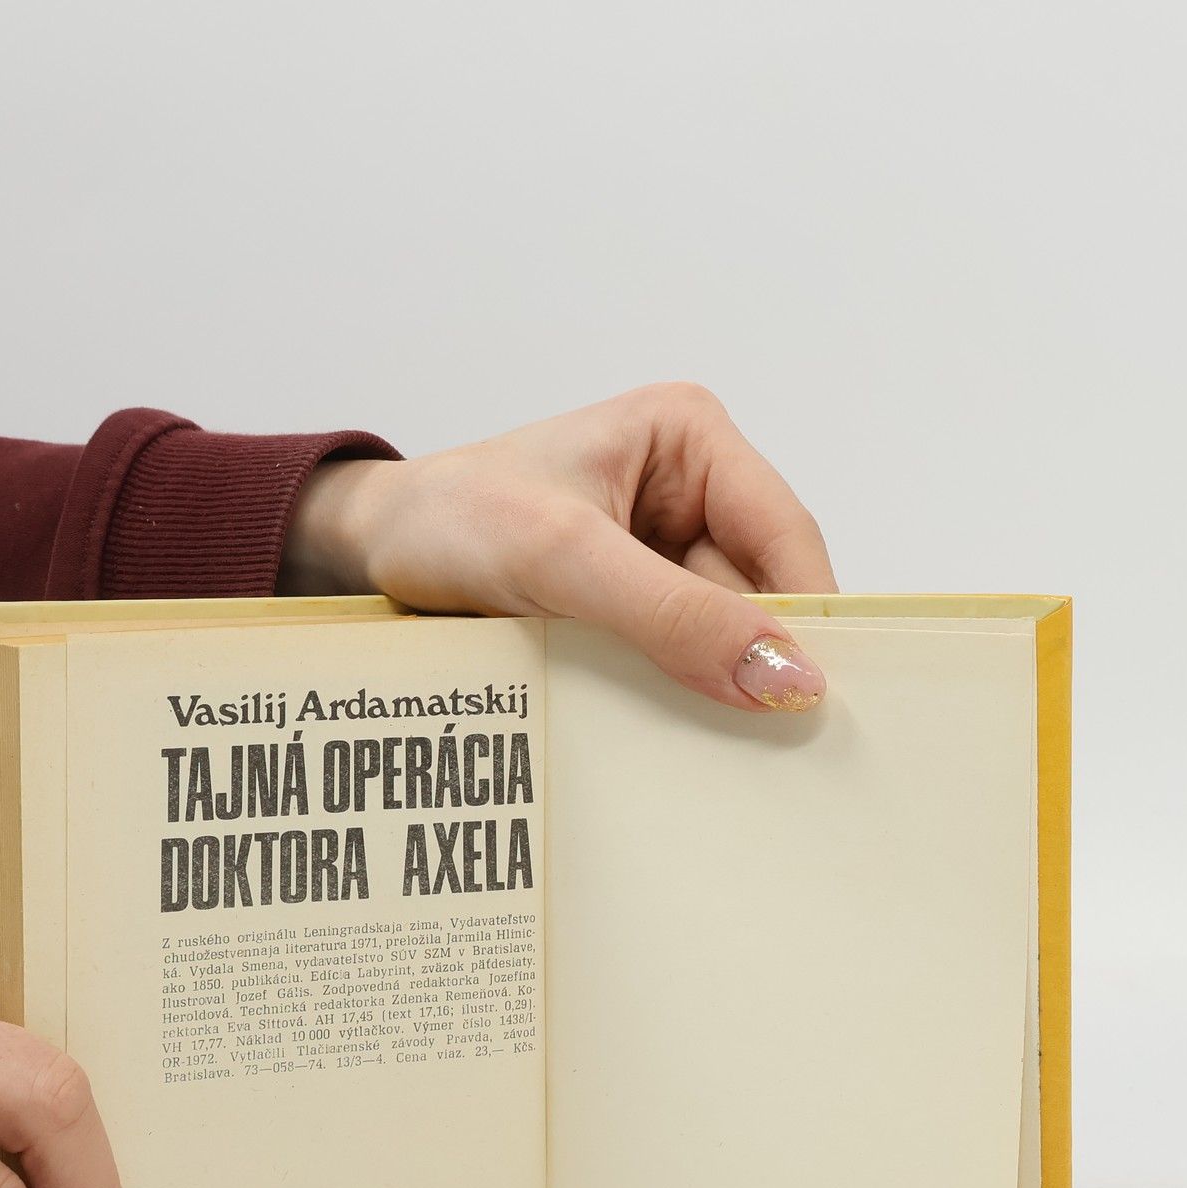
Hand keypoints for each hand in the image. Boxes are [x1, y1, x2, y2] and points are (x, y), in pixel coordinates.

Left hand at [283, 383, 837, 711]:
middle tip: (777, 750)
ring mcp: (664, 548)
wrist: (370, 547)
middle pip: (762, 590)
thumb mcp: (561, 559)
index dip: (807, 618)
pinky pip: (681, 658)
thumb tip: (787, 675)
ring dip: (714, 686)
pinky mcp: (635, 602)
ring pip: (724, 635)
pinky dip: (677, 697)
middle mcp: (691, 486)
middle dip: (759, 660)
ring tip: (716, 750)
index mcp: (690, 437)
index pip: (784, 535)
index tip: (816, 704)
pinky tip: (669, 736)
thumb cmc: (450, 518)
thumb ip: (672, 614)